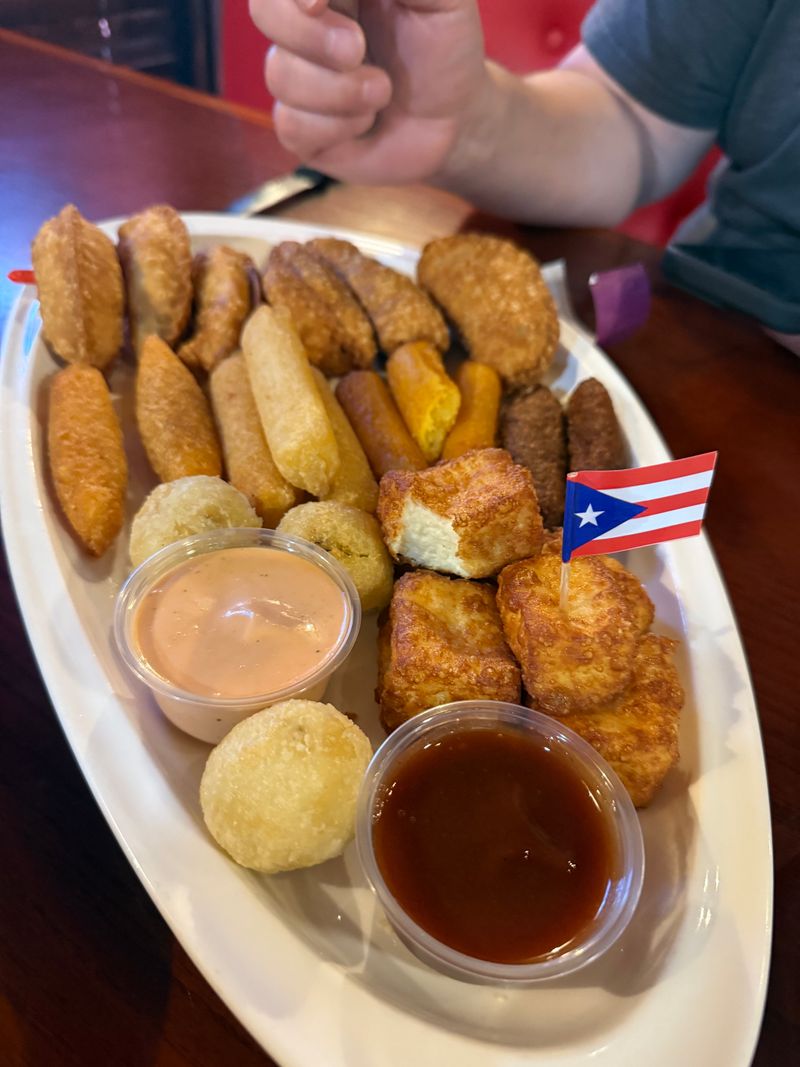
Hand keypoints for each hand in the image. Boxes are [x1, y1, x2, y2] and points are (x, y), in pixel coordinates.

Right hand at [249, 0, 490, 182]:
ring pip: (281, 74)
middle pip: (264, 10)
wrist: (454, 120)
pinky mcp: (300, 127)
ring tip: (383, 91)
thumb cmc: (445, 48)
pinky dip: (338, 126)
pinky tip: (365, 122)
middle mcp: (306, 24)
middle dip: (310, 36)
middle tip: (357, 49)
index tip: (317, 3)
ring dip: (341, 91)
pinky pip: (292, 124)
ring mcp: (300, 75)